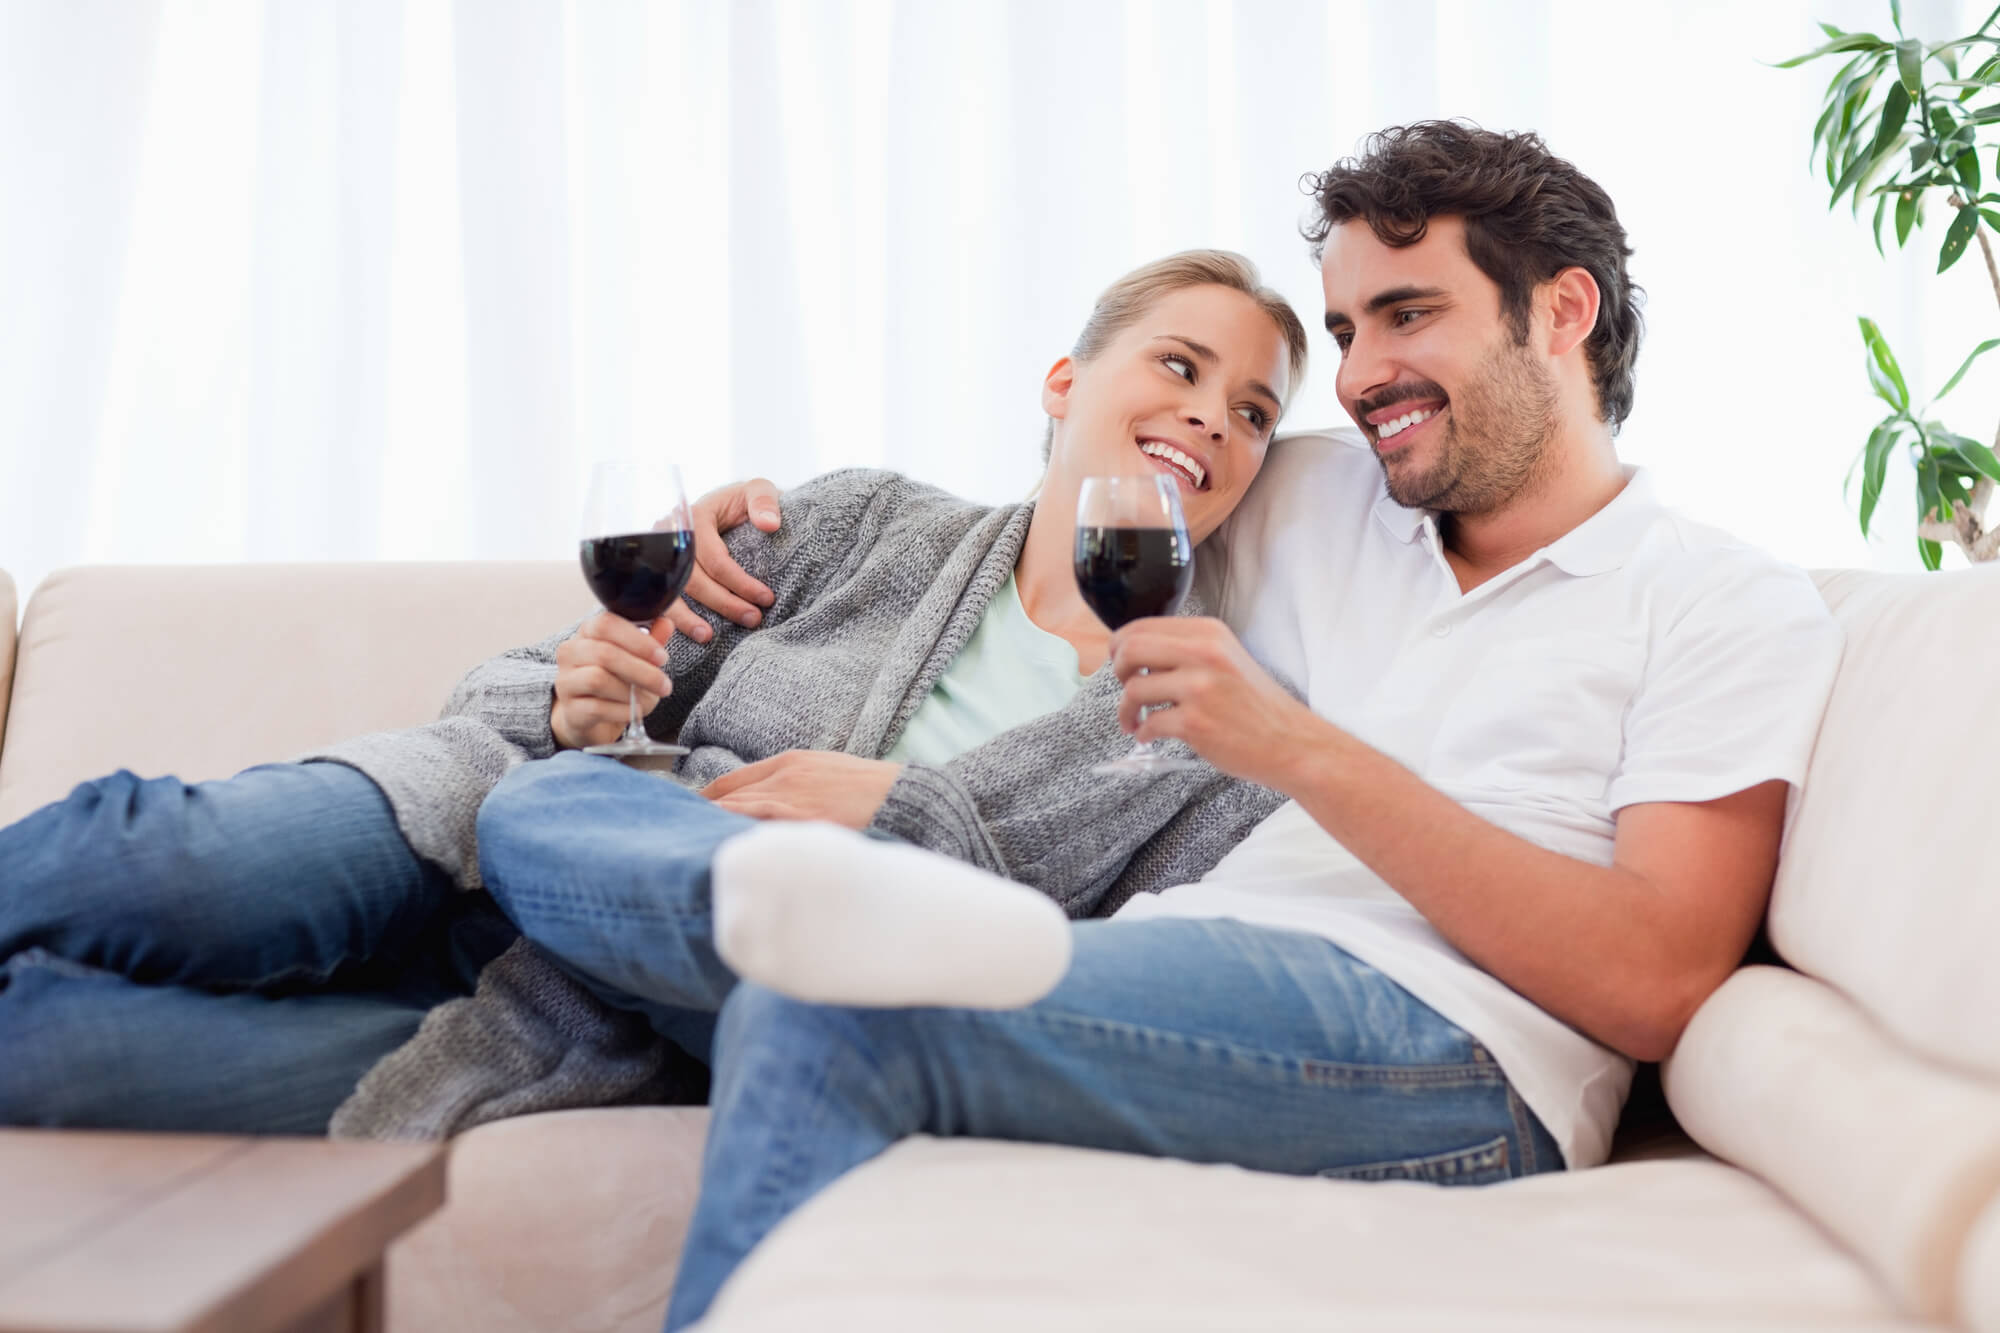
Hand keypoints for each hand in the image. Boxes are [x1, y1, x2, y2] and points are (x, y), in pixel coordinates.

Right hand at [551, 612, 672, 750]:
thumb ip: (650, 642)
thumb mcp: (637, 659)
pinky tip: (633, 712)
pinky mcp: (570, 710)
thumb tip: (665, 623)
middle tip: (663, 684)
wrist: (592, 717)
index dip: (637, 640)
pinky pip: (597, 708)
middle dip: (641, 670)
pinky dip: (622, 711)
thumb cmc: (616, 681)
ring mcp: (566, 682)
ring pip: (598, 679)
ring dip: (631, 693)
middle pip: (604, 653)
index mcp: (588, 632)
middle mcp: (570, 653)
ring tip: (647, 701)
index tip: (661, 657)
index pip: (606, 624)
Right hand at [663, 478, 783, 643]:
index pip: (714, 557)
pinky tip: (681, 634)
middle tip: (753, 619)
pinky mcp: (658, 571)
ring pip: (669, 593)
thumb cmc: (743, 500)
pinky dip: (669, 617)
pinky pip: (659, 597)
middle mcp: (671, 537)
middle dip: (723, 603)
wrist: (728, 505)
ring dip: (687, 618)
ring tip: (707, 637)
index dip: (740, 582)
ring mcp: (660, 556)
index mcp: (694, 517)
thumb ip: (764, 501)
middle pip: (692, 579)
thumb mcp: (758, 489)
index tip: (767, 598)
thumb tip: (769, 525)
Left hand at [701, 751, 903, 828]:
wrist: (903, 796)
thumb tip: (772, 807)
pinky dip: (735, 834)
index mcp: (790, 762)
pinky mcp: (803, 819)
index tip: (689, 812)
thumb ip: (796, 786)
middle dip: (699, 813)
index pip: (732, 780)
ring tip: (685, 844)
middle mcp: (784, 775)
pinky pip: (758, 826)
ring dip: (710, 825)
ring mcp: (792, 797)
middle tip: (674, 832)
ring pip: (736, 810)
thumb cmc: (870, 790)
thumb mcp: (826, 774)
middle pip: (727, 795)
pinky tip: (718, 846)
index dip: (706, 797)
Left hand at [1110, 617, 1327, 786]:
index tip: (1119, 661)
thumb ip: (1186, 650)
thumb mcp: (1226, 658)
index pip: (1141, 625)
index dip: (1120, 645)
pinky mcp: (1196, 723)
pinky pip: (1149, 724)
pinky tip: (1149, 736)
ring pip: (1133, 689)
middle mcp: (1204, 654)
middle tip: (1123, 686)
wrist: (1290, 742)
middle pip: (1130, 649)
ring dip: (1125, 709)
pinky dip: (1142, 732)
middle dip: (1116, 670)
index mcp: (1208, 632)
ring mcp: (1199, 688)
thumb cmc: (1255, 705)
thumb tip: (1134, 653)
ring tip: (1133, 720)